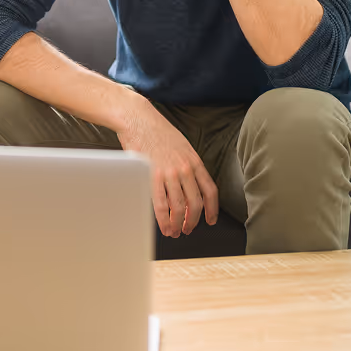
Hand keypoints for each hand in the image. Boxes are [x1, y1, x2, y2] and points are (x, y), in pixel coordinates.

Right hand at [117, 101, 218, 237]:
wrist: (139, 119)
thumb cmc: (157, 131)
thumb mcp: (181, 146)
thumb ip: (187, 165)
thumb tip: (189, 185)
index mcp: (194, 160)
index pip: (210, 190)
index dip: (212, 209)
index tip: (211, 219)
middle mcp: (185, 168)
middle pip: (196, 203)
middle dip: (194, 221)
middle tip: (189, 229)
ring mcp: (169, 173)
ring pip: (180, 207)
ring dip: (179, 223)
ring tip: (175, 231)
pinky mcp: (152, 176)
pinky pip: (161, 204)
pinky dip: (164, 219)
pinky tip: (164, 226)